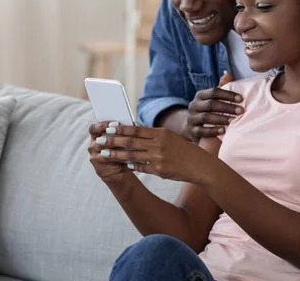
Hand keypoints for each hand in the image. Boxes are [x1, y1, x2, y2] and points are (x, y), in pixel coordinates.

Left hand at [91, 124, 212, 183]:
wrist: (199, 165)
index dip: (121, 129)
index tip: (108, 128)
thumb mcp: (170, 138)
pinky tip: (121, 164)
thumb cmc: (183, 150)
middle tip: (99, 140)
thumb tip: (133, 132)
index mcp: (161, 133)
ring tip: (104, 154)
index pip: (136, 130)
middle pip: (131, 142)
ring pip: (131, 155)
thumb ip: (153, 136)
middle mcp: (159, 144)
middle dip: (113, 141)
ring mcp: (159, 158)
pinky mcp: (159, 170)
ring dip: (116, 155)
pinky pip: (140, 167)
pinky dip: (130, 165)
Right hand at [184, 72, 243, 140]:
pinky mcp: (192, 131)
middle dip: (227, 107)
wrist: (192, 127)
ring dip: (221, 119)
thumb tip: (229, 74)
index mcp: (200, 95)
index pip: (213, 92)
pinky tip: (223, 131)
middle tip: (241, 111)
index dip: (228, 95)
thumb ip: (221, 87)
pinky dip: (212, 131)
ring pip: (206, 117)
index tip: (241, 99)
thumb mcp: (213, 98)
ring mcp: (191, 118)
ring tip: (233, 121)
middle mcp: (194, 105)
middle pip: (211, 104)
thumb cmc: (208, 110)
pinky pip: (201, 131)